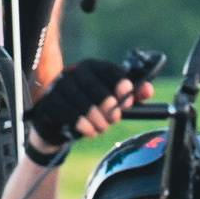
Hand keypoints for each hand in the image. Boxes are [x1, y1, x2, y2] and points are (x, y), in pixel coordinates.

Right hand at [26, 58, 153, 158]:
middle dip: (108, 105)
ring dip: (96, 118)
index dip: (119, 82)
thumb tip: (148, 91)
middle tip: (116, 118)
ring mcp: (60, 86)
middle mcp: (75, 72)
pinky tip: (91, 131)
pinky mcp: (51, 102)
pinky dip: (83, 124)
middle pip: (93, 85)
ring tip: (103, 127)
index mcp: (92, 67)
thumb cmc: (90, 107)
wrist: (60, 123)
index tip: (128, 96)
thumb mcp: (112, 101)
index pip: (107, 69)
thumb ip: (132, 96)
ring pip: (81, 101)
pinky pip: (68, 112)